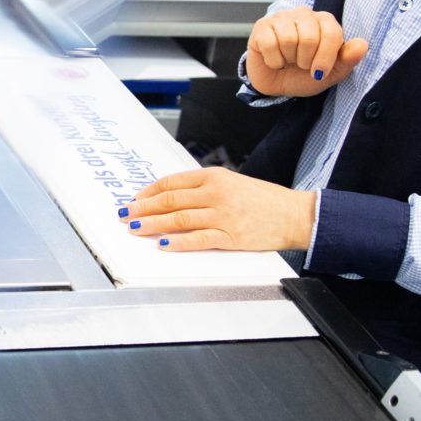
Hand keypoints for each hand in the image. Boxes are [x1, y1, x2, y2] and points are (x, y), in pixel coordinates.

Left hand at [121, 167, 316, 252]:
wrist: (294, 214)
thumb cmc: (264, 200)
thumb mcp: (232, 182)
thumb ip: (204, 188)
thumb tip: (173, 197)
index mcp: (214, 176)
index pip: (172, 182)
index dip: (149, 192)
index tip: (134, 199)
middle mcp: (216, 193)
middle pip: (170, 200)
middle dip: (143, 208)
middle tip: (126, 215)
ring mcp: (222, 215)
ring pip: (179, 219)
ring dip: (153, 224)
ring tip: (136, 229)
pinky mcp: (230, 236)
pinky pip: (198, 239)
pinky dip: (178, 242)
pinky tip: (163, 244)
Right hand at [246, 7, 368, 97]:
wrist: (278, 85)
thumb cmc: (305, 75)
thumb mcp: (332, 73)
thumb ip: (348, 59)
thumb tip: (362, 45)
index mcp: (324, 22)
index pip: (331, 32)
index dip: (325, 57)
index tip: (319, 72)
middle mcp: (303, 14)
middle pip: (309, 37)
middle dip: (304, 60)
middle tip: (300, 64)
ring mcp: (281, 18)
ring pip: (288, 39)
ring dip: (288, 59)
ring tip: (287, 60)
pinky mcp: (262, 27)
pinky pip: (269, 43)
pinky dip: (273, 60)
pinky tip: (275, 60)